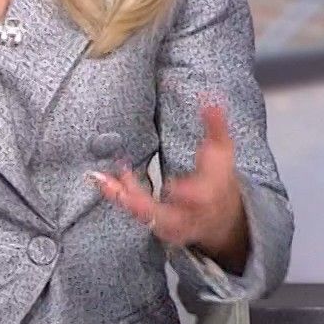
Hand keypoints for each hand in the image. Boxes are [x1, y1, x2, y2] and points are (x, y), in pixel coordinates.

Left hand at [98, 103, 249, 271]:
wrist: (220, 214)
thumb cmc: (218, 177)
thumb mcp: (222, 151)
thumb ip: (216, 126)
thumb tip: (210, 99)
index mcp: (208, 195)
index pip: (199, 198)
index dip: (186, 194)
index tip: (171, 187)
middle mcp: (188, 215)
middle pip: (165, 216)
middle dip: (142, 203)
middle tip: (122, 188)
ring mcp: (171, 224)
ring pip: (145, 214)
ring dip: (122, 196)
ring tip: (101, 179)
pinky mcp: (156, 224)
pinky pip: (135, 211)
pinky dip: (119, 195)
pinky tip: (102, 180)